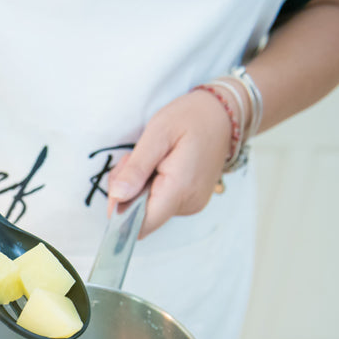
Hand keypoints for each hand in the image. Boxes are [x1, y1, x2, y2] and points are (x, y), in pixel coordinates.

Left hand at [107, 89, 234, 237]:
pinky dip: (148, 187)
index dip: (120, 211)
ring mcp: (190, 205)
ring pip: (146, 210)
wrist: (222, 114)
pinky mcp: (190, 201)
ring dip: (136, 187)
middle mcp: (188, 205)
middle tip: (134, 160)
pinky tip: (157, 166)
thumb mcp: (157, 134)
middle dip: (126, 192)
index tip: (119, 184)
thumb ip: (136, 168)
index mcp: (180, 189)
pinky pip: (158, 203)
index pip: (141, 225)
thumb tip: (117, 197)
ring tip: (149, 159)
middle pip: (140, 216)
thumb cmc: (191, 118)